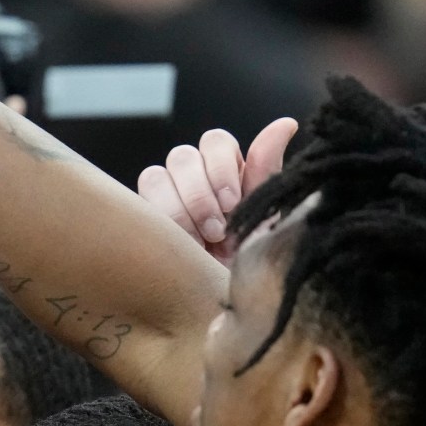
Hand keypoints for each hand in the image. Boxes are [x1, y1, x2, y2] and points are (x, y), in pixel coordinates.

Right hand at [137, 118, 298, 258]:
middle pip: (183, 156)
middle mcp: (193, 179)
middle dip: (200, 195)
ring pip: (156, 175)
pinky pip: (140, 199)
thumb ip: (266, 171)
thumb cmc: (247, 261)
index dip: (220, 169)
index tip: (232, 204)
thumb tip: (285, 122)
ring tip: (197, 241)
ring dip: (178, 208)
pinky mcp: (143, 216)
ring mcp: (164, 197)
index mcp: (226, 171)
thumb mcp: (264, 216)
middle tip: (216, 231)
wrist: (223, 303)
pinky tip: (178, 242)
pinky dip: (160, 217)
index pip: (214, 142)